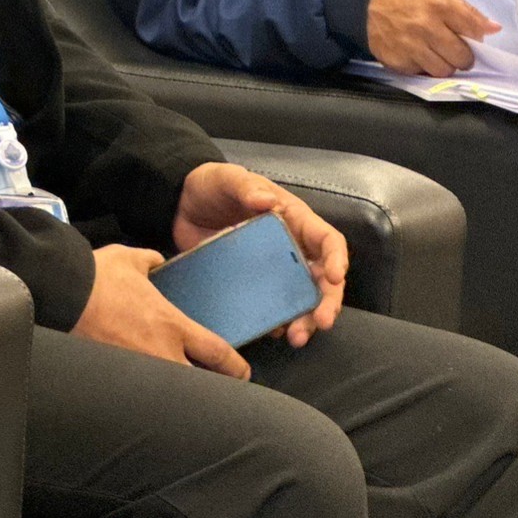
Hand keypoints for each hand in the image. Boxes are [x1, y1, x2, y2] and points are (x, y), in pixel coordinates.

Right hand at [72, 244, 250, 377]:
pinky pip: (138, 391)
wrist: (62, 292)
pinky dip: (144, 393)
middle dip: (212, 391)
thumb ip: (151, 260)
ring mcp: (138, 368)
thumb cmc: (96, 275)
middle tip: (212, 389)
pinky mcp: (114, 375)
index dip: (236, 368)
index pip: (218, 354)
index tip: (240, 372)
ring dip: (178, 394)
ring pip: (172, 393)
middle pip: (202, 387)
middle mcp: (161, 352)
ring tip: (178, 395)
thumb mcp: (129, 258)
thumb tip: (157, 261)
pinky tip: (141, 394)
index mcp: (172, 324)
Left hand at [174, 161, 347, 348]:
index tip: (334, 277)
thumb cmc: (213, 186)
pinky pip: (271, 306)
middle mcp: (292, 248)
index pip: (328, 240)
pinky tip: (272, 332)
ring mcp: (273, 270)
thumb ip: (246, 187)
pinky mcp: (253, 284)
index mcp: (295, 220)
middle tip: (320, 322)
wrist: (181, 204)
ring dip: (304, 319)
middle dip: (327, 302)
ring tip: (296, 338)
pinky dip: (276, 321)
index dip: (337, 258)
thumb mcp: (228, 179)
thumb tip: (268, 201)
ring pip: (301, 298)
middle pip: (322, 279)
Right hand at [365, 0, 499, 75]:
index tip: (471, 36)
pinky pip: (420, 73)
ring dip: (444, 65)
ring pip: (442, 71)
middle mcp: (425, 27)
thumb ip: (467, 9)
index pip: (474, 30)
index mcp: (439, 5)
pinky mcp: (395, 60)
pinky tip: (417, 54)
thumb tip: (494, 28)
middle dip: (463, 56)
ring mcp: (409, 46)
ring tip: (437, 54)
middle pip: (461, 57)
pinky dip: (422, 66)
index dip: (476, 36)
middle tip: (455, 50)